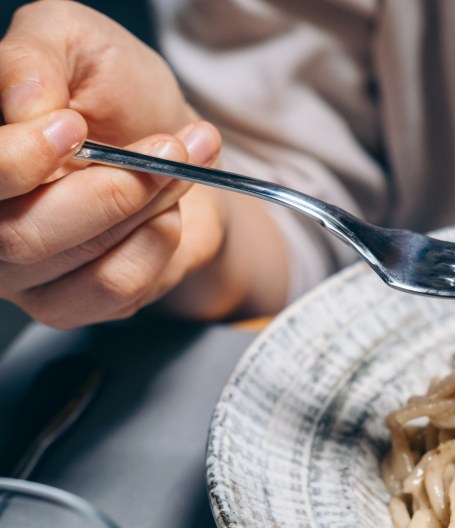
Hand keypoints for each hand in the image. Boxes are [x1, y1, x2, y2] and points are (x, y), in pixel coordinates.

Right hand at [0, 0, 233, 327]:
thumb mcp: (76, 42)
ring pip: (78, 261)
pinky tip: (165, 214)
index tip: (74, 127)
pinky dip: (157, 245)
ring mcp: (21, 270)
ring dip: (147, 208)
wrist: (179, 148)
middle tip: (167, 145)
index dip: (17, 160)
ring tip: (178, 167)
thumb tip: (24, 106)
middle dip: (113, 188)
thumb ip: (35, 59)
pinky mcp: (69, 301)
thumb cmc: (120, 94)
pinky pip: (113, 290)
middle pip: (21, 235)